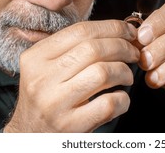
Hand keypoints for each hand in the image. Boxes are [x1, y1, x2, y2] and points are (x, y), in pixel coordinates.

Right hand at [4, 20, 138, 132]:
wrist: (30, 136)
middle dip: (123, 47)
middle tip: (134, 53)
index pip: (80, 31)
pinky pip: (108, 103)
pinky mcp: (70, 125)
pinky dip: (122, 99)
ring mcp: (55, 103)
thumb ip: (73, 48)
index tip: (128, 31)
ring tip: (126, 76)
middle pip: (94, 49)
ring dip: (124, 71)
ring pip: (103, 72)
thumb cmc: (47, 97)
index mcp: (36, 57)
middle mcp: (42, 78)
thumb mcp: (47, 67)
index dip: (112, 27)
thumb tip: (116, 31)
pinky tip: (120, 98)